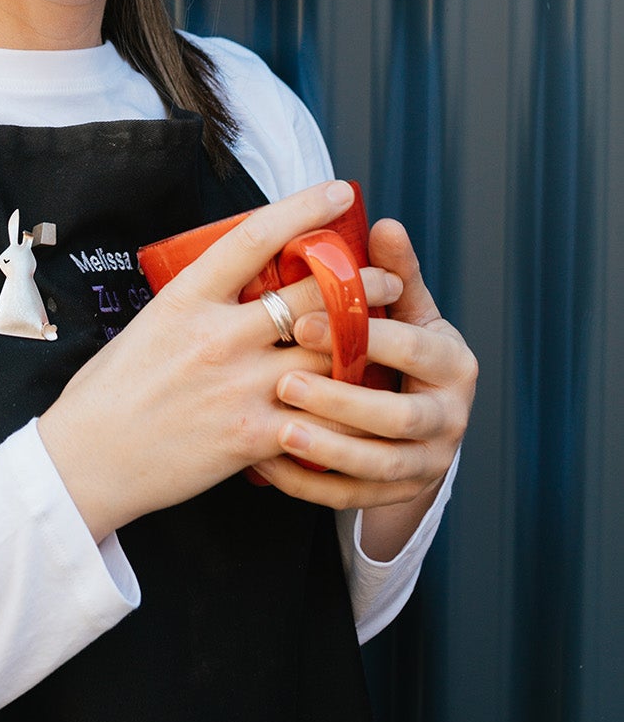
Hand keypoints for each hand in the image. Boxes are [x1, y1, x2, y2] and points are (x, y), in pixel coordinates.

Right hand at [36, 181, 402, 542]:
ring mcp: (237, 385)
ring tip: (391, 338)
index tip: (339, 192)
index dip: (305, 207)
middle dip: (361, 283)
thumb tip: (240, 282)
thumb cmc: (110, 391)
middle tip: (388, 279)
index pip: (255, 236)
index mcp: (186, 297)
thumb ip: (198, 303)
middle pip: (310, 294)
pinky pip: (317, 415)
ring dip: (365, 344)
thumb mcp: (148, 324)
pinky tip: (363, 403)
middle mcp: (217, 335)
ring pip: (326, 354)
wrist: (88, 460)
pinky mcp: (251, 435)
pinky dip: (343, 407)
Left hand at [251, 218, 476, 551]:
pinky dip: (309, 483)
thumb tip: (383, 224)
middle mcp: (450, 418)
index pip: (415, 349)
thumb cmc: (402, 348)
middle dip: (341, 401)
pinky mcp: (396, 496)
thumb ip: (394, 272)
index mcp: (454, 364)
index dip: (365, 335)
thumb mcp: (408, 310)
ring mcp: (427, 463)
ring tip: (277, 429)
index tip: (304, 320)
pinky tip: (267, 464)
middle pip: (399, 417)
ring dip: (328, 449)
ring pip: (379, 465)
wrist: (421, 420)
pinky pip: (351, 497)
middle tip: (283, 382)